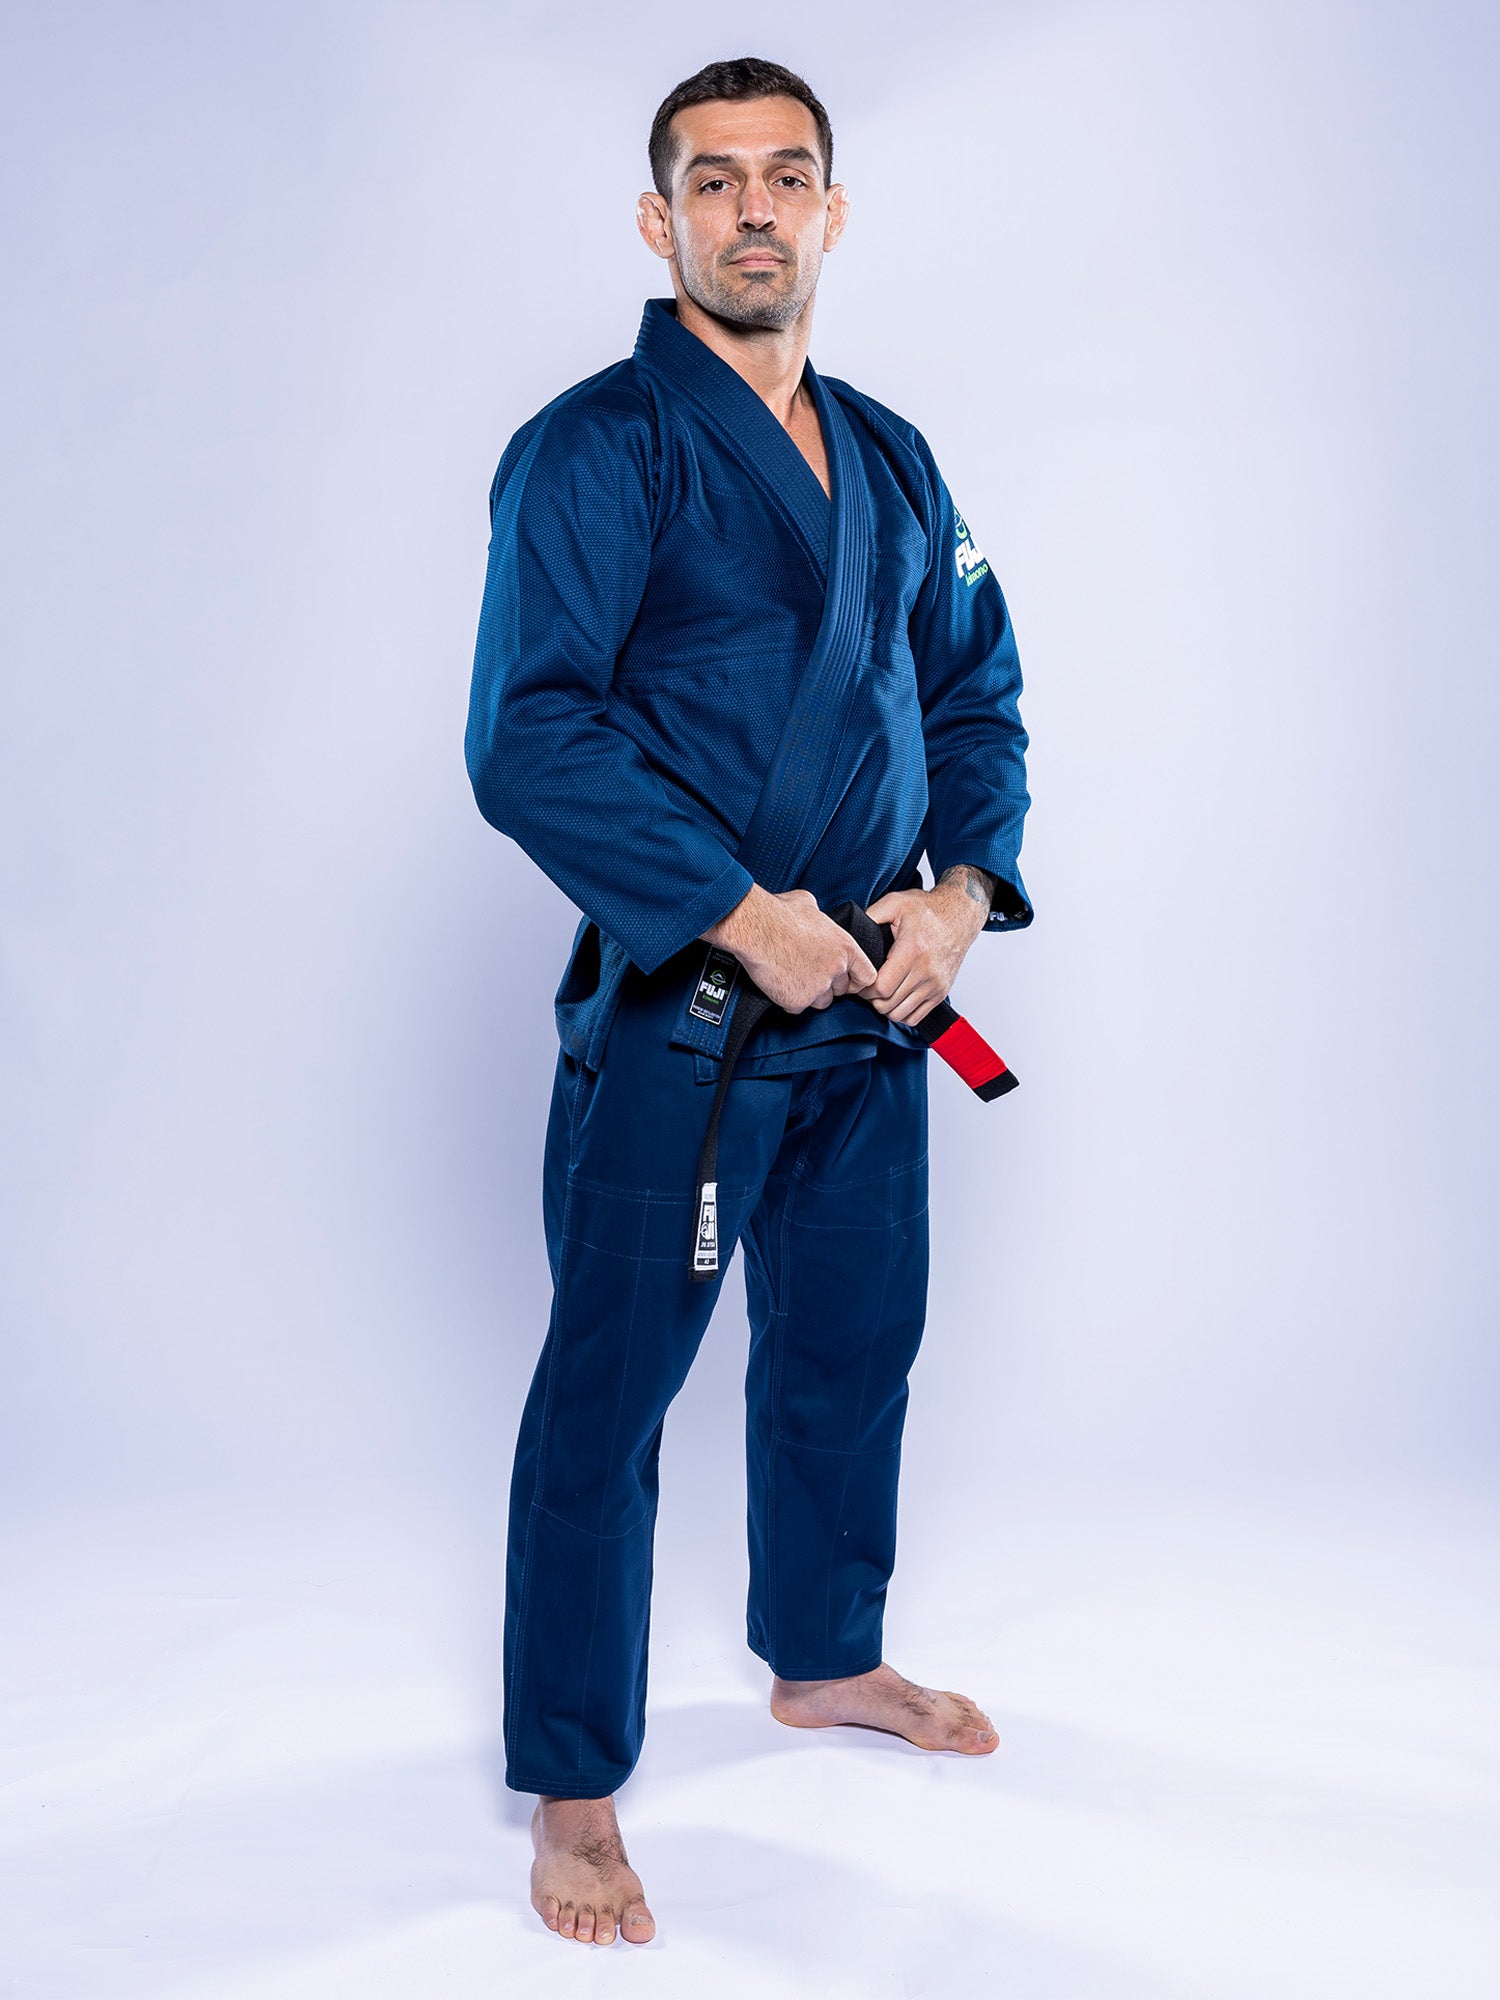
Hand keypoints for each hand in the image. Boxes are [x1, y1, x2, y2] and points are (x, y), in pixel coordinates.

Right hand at [703, 886, 877, 1014]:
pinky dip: (788, 998)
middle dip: (827, 985)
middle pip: (840, 991)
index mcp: (845, 947)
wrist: (756, 928)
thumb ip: (821, 919)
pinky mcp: (797, 1000)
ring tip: (792, 977)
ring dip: (809, 994)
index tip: (848, 981)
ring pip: (820, 1002)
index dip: (856, 979)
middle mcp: (835, 970)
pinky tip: (779, 983)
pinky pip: (796, 1007)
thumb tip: (816, 916)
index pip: (867, 975)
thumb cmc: (779, 913)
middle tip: (808, 973)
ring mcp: (817, 988)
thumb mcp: (810, 905)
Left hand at [862, 866, 992, 1026]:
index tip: (861, 980)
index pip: (881, 987)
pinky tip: (895, 999)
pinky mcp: (941, 993)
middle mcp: (926, 972)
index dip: (865, 988)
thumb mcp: (895, 903)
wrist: (959, 917)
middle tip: (866, 987)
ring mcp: (935, 985)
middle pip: (888, 1004)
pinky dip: (901, 1013)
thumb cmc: (928, 910)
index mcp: (912, 951)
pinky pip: (916, 1017)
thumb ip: (871, 916)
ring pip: (900, 1014)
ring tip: (880, 993)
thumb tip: (852, 932)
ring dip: (885, 1007)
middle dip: (871, 999)